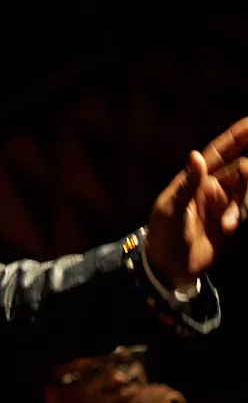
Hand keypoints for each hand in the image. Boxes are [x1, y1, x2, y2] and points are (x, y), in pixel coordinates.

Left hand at [146, 117, 247, 286]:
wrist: (169, 267)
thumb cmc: (163, 236)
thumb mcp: (171, 210)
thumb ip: (187, 184)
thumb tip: (196, 154)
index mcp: (194, 178)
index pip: (220, 151)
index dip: (237, 135)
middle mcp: (211, 186)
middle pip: (242, 170)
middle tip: (242, 200)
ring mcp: (223, 203)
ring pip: (247, 190)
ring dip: (243, 205)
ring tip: (228, 227)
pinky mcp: (231, 220)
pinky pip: (246, 209)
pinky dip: (241, 216)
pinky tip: (228, 230)